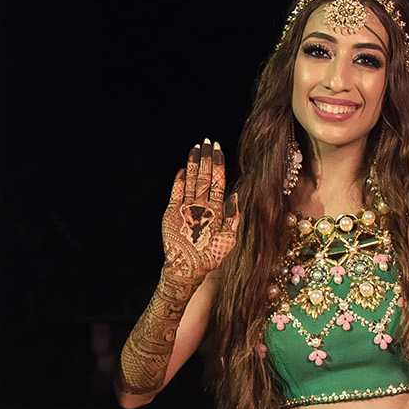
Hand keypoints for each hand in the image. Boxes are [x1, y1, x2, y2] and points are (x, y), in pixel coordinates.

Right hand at [158, 140, 240, 285]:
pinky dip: (179, 181)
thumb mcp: (229, 238)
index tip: (218, 150)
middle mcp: (202, 205)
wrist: (188, 268)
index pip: (218, 182)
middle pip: (205, 177)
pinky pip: (176, 193)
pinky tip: (182, 169)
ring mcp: (187, 207)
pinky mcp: (172, 212)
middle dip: (207, 159)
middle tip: (208, 141)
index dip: (218, 165)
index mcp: (217, 210)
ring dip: (193, 164)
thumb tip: (236, 195)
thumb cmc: (211, 257)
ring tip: (195, 148)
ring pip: (191, 181)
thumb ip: (234, 217)